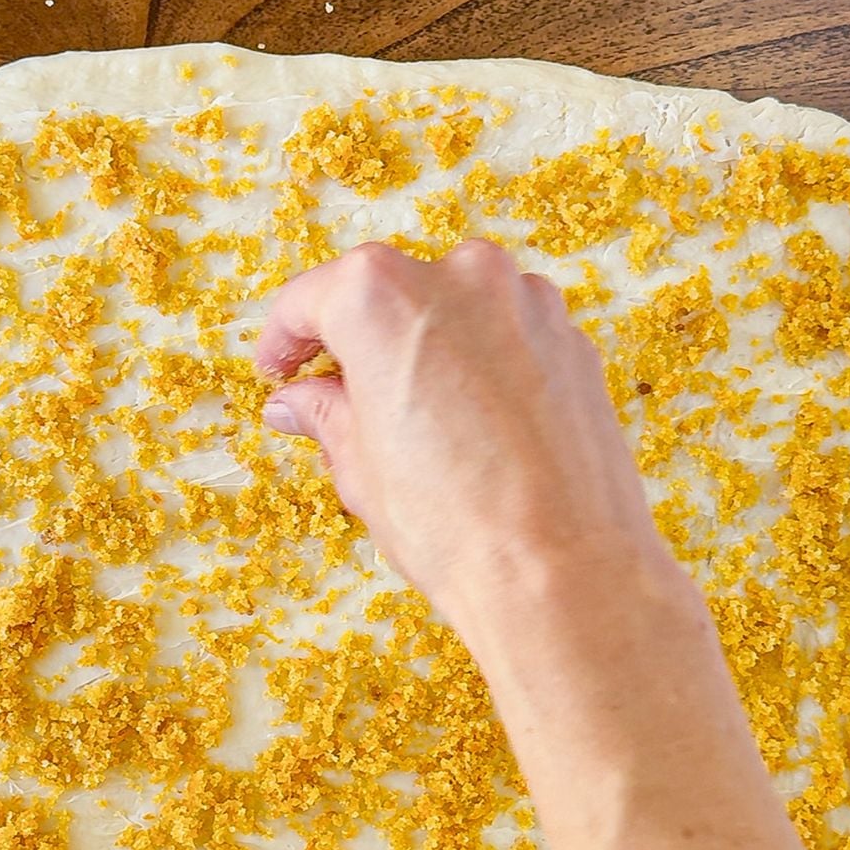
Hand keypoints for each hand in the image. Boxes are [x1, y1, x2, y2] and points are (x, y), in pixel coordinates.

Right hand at [256, 240, 673, 618]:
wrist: (564, 572)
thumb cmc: (455, 523)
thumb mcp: (361, 468)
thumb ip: (325, 414)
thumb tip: (298, 402)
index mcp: (383, 298)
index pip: (312, 298)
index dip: (284, 338)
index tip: (278, 369)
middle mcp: (460, 277)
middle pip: (387, 293)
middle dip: (358, 342)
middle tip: (337, 399)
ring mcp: (526, 303)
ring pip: (453, 309)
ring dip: (424, 348)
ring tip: (411, 420)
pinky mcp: (572, 340)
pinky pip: (506, 335)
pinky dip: (480, 363)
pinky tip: (471, 424)